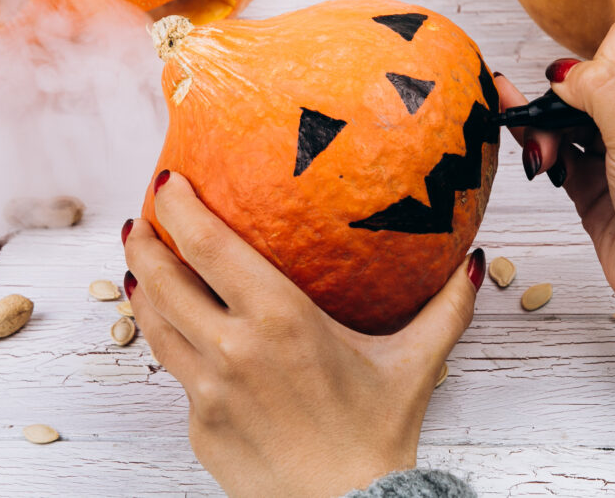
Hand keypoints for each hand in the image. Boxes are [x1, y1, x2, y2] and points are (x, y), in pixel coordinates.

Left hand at [122, 173, 484, 496]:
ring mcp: (208, 390)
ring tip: (141, 261)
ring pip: (155, 322)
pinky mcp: (198, 425)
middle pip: (164, 277)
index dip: (178, 206)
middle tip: (143, 215)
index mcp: (281, 319)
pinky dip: (167, 337)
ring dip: (142, 283)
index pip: (209, 245)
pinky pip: (174, 370)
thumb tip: (473, 263)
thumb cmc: (378, 435)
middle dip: (145, 237)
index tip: (168, 181)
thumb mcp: (417, 364)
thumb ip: (447, 308)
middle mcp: (233, 348)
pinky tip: (173, 325)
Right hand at [496, 18, 614, 354]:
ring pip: (567, 118)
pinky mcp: (594, 186)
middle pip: (588, 81)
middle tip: (551, 123)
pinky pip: (557, 152)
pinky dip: (539, 147)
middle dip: (563, 99)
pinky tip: (526, 146)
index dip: (601, 63)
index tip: (590, 96)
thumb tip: (564, 74)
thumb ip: (603, 94)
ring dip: (546, 127)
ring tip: (543, 154)